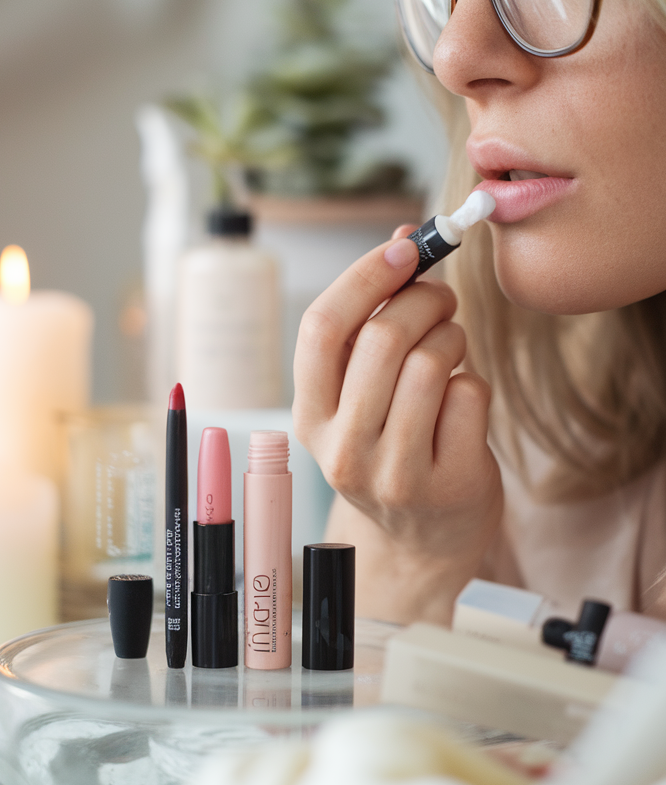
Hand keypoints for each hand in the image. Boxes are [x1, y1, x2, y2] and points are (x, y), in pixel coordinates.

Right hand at [293, 227, 502, 621]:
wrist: (420, 545)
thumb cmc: (391, 447)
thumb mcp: (360, 394)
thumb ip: (370, 319)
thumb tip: (405, 239)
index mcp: (310, 418)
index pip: (322, 330)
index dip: (363, 277)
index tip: (404, 248)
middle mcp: (344, 450)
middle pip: (383, 340)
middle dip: (424, 302)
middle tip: (442, 301)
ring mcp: (396, 475)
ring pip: (431, 365)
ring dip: (452, 339)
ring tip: (452, 350)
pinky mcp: (450, 485)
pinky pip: (471, 395)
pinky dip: (475, 382)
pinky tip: (463, 403)